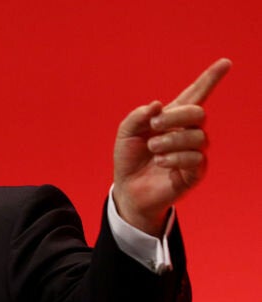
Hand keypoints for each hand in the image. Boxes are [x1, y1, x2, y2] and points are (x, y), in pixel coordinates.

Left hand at [112, 58, 231, 235]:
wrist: (128, 188)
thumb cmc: (129, 158)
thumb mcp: (126, 133)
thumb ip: (138, 116)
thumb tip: (157, 105)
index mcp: (172, 118)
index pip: (195, 94)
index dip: (210, 79)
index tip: (225, 62)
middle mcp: (187, 132)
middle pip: (197, 113)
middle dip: (176, 116)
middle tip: (153, 127)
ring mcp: (193, 152)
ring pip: (197, 136)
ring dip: (170, 140)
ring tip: (152, 149)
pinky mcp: (195, 172)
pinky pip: (196, 158)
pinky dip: (175, 158)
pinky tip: (161, 162)